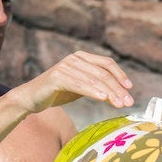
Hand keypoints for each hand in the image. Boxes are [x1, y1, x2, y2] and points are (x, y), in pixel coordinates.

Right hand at [18, 51, 133, 111]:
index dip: (120, 74)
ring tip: (120, 104)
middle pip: (103, 73)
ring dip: (109, 93)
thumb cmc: (57, 93)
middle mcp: (74, 58)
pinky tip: (104, 99)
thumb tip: (119, 95)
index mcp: (82, 57)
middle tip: (129, 102)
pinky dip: (93, 91)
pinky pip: (80, 84)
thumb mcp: (81, 88)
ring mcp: (65, 66)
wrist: (31, 98)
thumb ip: (97, 87)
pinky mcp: (57, 77)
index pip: (106, 63)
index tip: (130, 88)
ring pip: (94, 79)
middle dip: (118, 88)